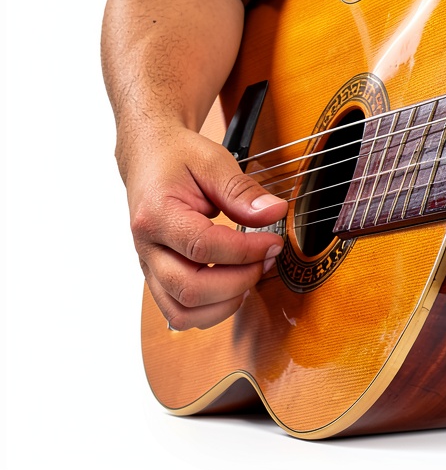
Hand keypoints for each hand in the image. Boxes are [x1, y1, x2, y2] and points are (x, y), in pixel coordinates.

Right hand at [121, 122, 287, 330]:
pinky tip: (233, 286)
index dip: (245, 251)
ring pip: (181, 312)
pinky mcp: (157, 277)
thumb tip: (274, 212)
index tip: (273, 242)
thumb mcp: (213, 161)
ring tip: (250, 274)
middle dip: (239, 280)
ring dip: (225, 304)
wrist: (148, 157)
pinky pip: (180, 312)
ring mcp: (149, 266)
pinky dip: (211, 310)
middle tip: (266, 258)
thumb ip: (242, 190)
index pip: (202, 247)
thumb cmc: (177, 158)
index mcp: (156, 214)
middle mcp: (146, 247)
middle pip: (190, 289)